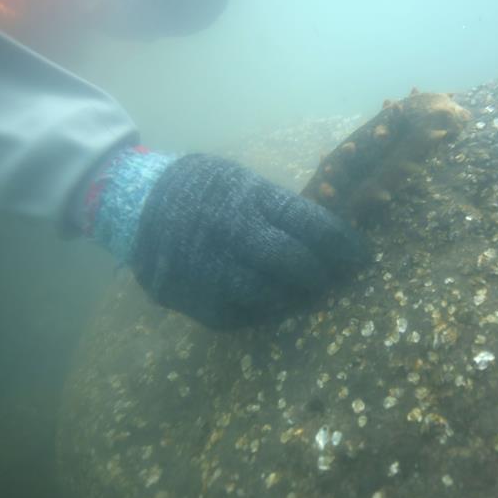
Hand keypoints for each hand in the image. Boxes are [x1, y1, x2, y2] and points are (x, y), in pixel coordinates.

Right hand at [129, 154, 364, 328]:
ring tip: (304, 295)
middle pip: (294, 263)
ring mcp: (208, 266)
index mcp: (250, 196)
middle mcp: (231, 230)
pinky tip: (268, 303)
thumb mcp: (242, 181)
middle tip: (334, 281)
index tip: (362, 257)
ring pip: (270, 296)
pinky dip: (261, 312)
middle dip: (323, 277)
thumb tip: (331, 236)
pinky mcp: (191, 297)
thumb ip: (279, 208)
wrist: (135, 202)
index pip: (311, 223)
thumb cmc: (202, 189)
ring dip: (295, 299)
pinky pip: (240, 316)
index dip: (343, 245)